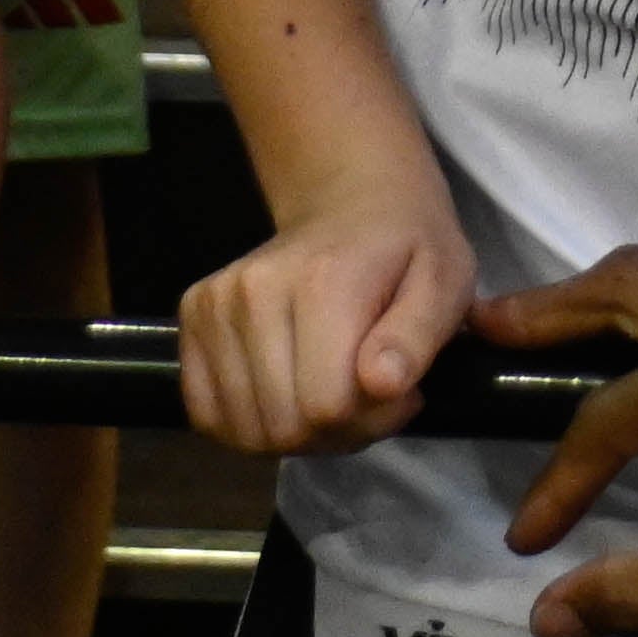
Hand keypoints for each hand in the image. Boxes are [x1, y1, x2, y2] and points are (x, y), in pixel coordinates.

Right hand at [175, 200, 478, 453]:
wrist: (353, 202)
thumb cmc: (408, 248)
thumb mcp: (444, 283)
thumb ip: (417, 337)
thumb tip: (380, 384)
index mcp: (323, 283)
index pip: (327, 407)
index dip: (370, 421)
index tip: (400, 394)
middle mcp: (255, 292)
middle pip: (282, 426)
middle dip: (333, 434)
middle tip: (366, 399)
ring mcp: (216, 303)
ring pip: (242, 430)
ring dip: (292, 434)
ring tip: (329, 394)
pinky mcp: (193, 315)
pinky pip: (205, 412)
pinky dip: (246, 424)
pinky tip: (285, 395)